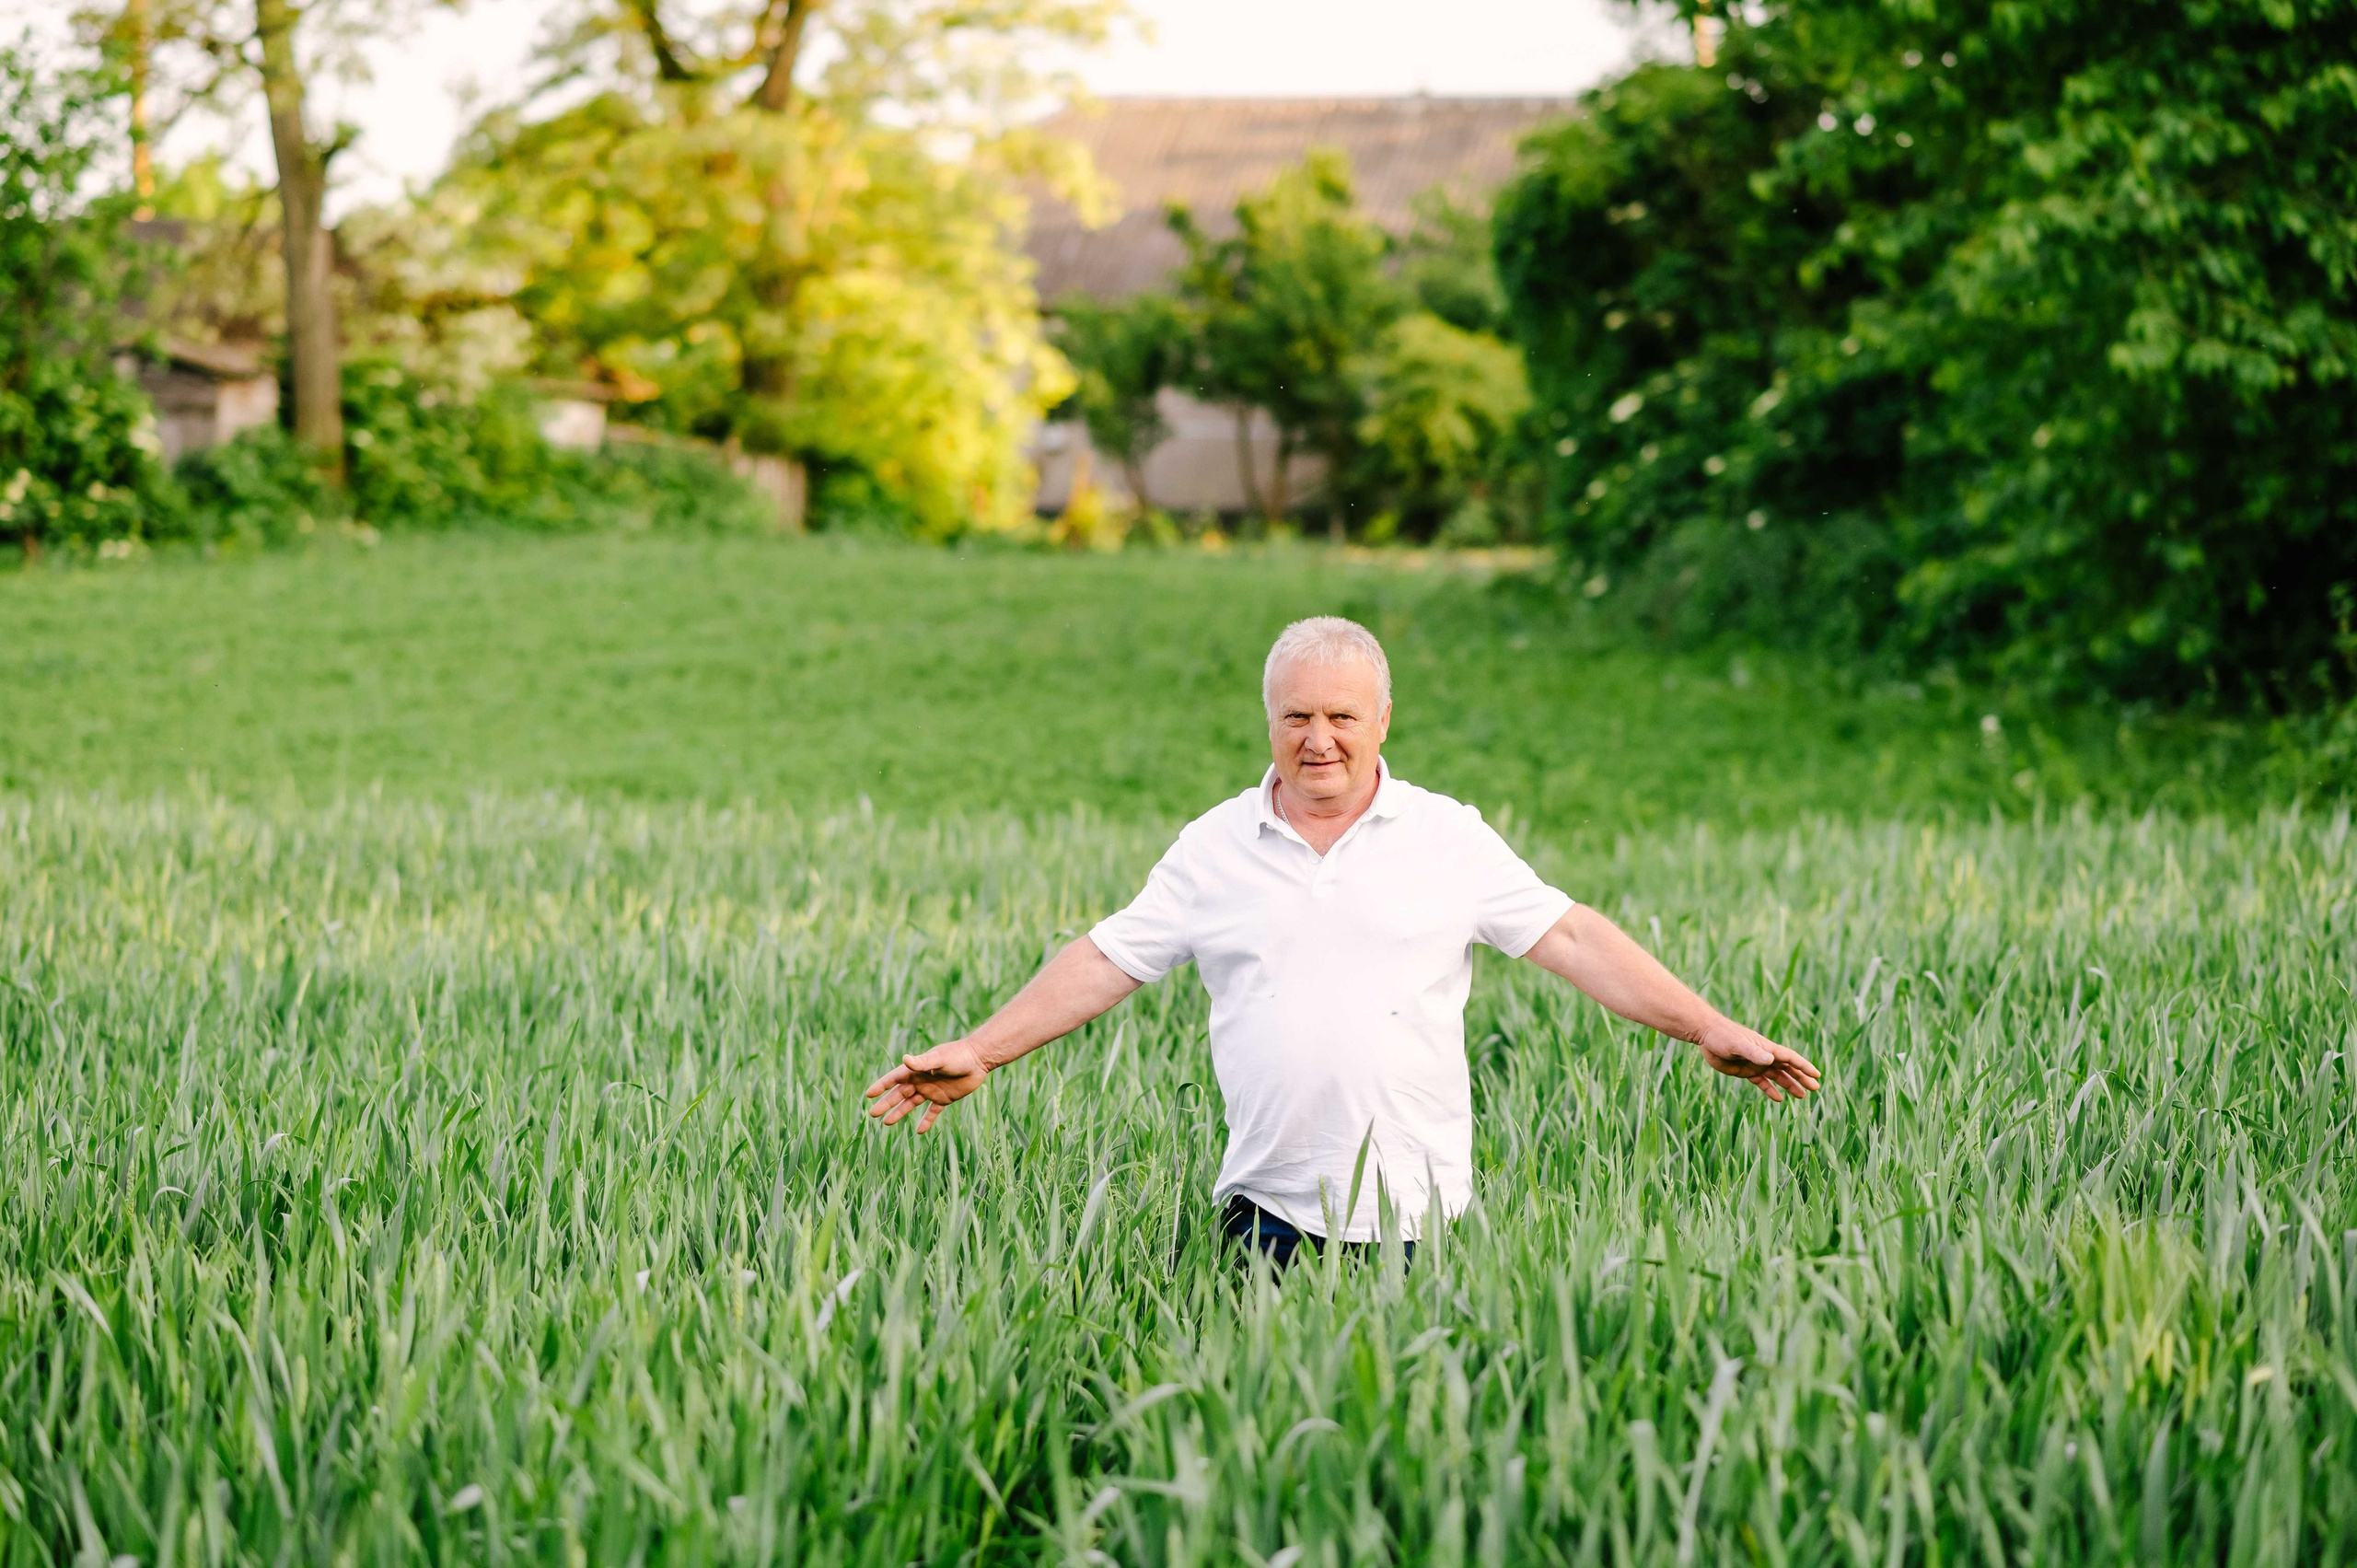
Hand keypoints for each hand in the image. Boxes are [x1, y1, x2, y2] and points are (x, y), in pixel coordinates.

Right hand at [863, 1039, 990, 1133]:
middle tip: (873, 1114)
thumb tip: (905, 1059)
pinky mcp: (944, 1099)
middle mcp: (921, 1080)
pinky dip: (926, 1121)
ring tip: (887, 1122)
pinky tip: (919, 1131)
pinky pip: (932, 1112)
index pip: (894, 1079)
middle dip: (886, 1103)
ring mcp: (931, 1090)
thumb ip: (923, 1062)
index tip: (869, 1094)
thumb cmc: (958, 1056)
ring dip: (899, 1112)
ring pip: (911, 1103)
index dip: (881, 1086)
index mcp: (916, 1069)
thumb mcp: (939, 1059)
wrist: (979, 1059)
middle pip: (899, 1094)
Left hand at [1696, 1020, 1821, 1101]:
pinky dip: (1771, 1090)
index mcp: (1767, 1048)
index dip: (1804, 1066)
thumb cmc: (1723, 1036)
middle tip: (1815, 1089)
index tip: (1817, 1075)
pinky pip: (1762, 1082)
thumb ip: (1754, 1052)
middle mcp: (1764, 1056)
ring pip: (1778, 1076)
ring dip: (1790, 1085)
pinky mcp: (1746, 1071)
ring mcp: (1756, 1064)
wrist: (1707, 1036)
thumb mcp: (1738, 1044)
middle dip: (1802, 1078)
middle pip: (1788, 1068)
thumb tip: (1771, 1060)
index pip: (1790, 1058)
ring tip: (1802, 1096)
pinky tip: (1779, 1099)